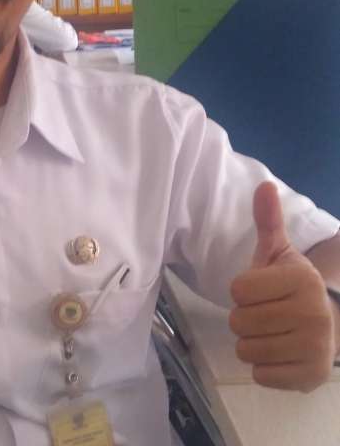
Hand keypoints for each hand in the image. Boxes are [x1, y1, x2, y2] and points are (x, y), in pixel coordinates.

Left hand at [229, 182, 335, 391]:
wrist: (325, 325)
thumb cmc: (288, 286)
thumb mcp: (277, 252)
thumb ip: (267, 221)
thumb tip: (264, 185)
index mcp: (301, 280)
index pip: (238, 289)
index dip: (241, 290)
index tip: (259, 290)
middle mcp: (313, 314)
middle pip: (239, 321)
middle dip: (243, 318)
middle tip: (264, 313)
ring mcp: (314, 349)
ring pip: (246, 349)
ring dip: (250, 342)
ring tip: (270, 332)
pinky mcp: (310, 378)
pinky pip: (259, 376)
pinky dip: (262, 367)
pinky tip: (278, 353)